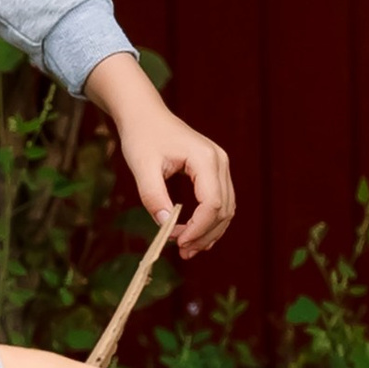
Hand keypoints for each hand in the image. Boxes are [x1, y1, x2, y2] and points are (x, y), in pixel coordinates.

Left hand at [85, 53, 235, 257]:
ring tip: (188, 248)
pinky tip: (194, 234)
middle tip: (182, 252)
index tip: (178, 243)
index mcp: (204, 159)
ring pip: (226, 208)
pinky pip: (220, 201)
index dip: (198, 229)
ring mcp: (220, 165)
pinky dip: (210, 221)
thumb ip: (153, 196)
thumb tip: (166, 224)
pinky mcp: (215, 170)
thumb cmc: (142, 137)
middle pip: (224, 209)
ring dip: (210, 232)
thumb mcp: (142, 167)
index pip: (212, 204)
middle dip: (205, 235)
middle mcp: (219, 161)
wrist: (145, 115)